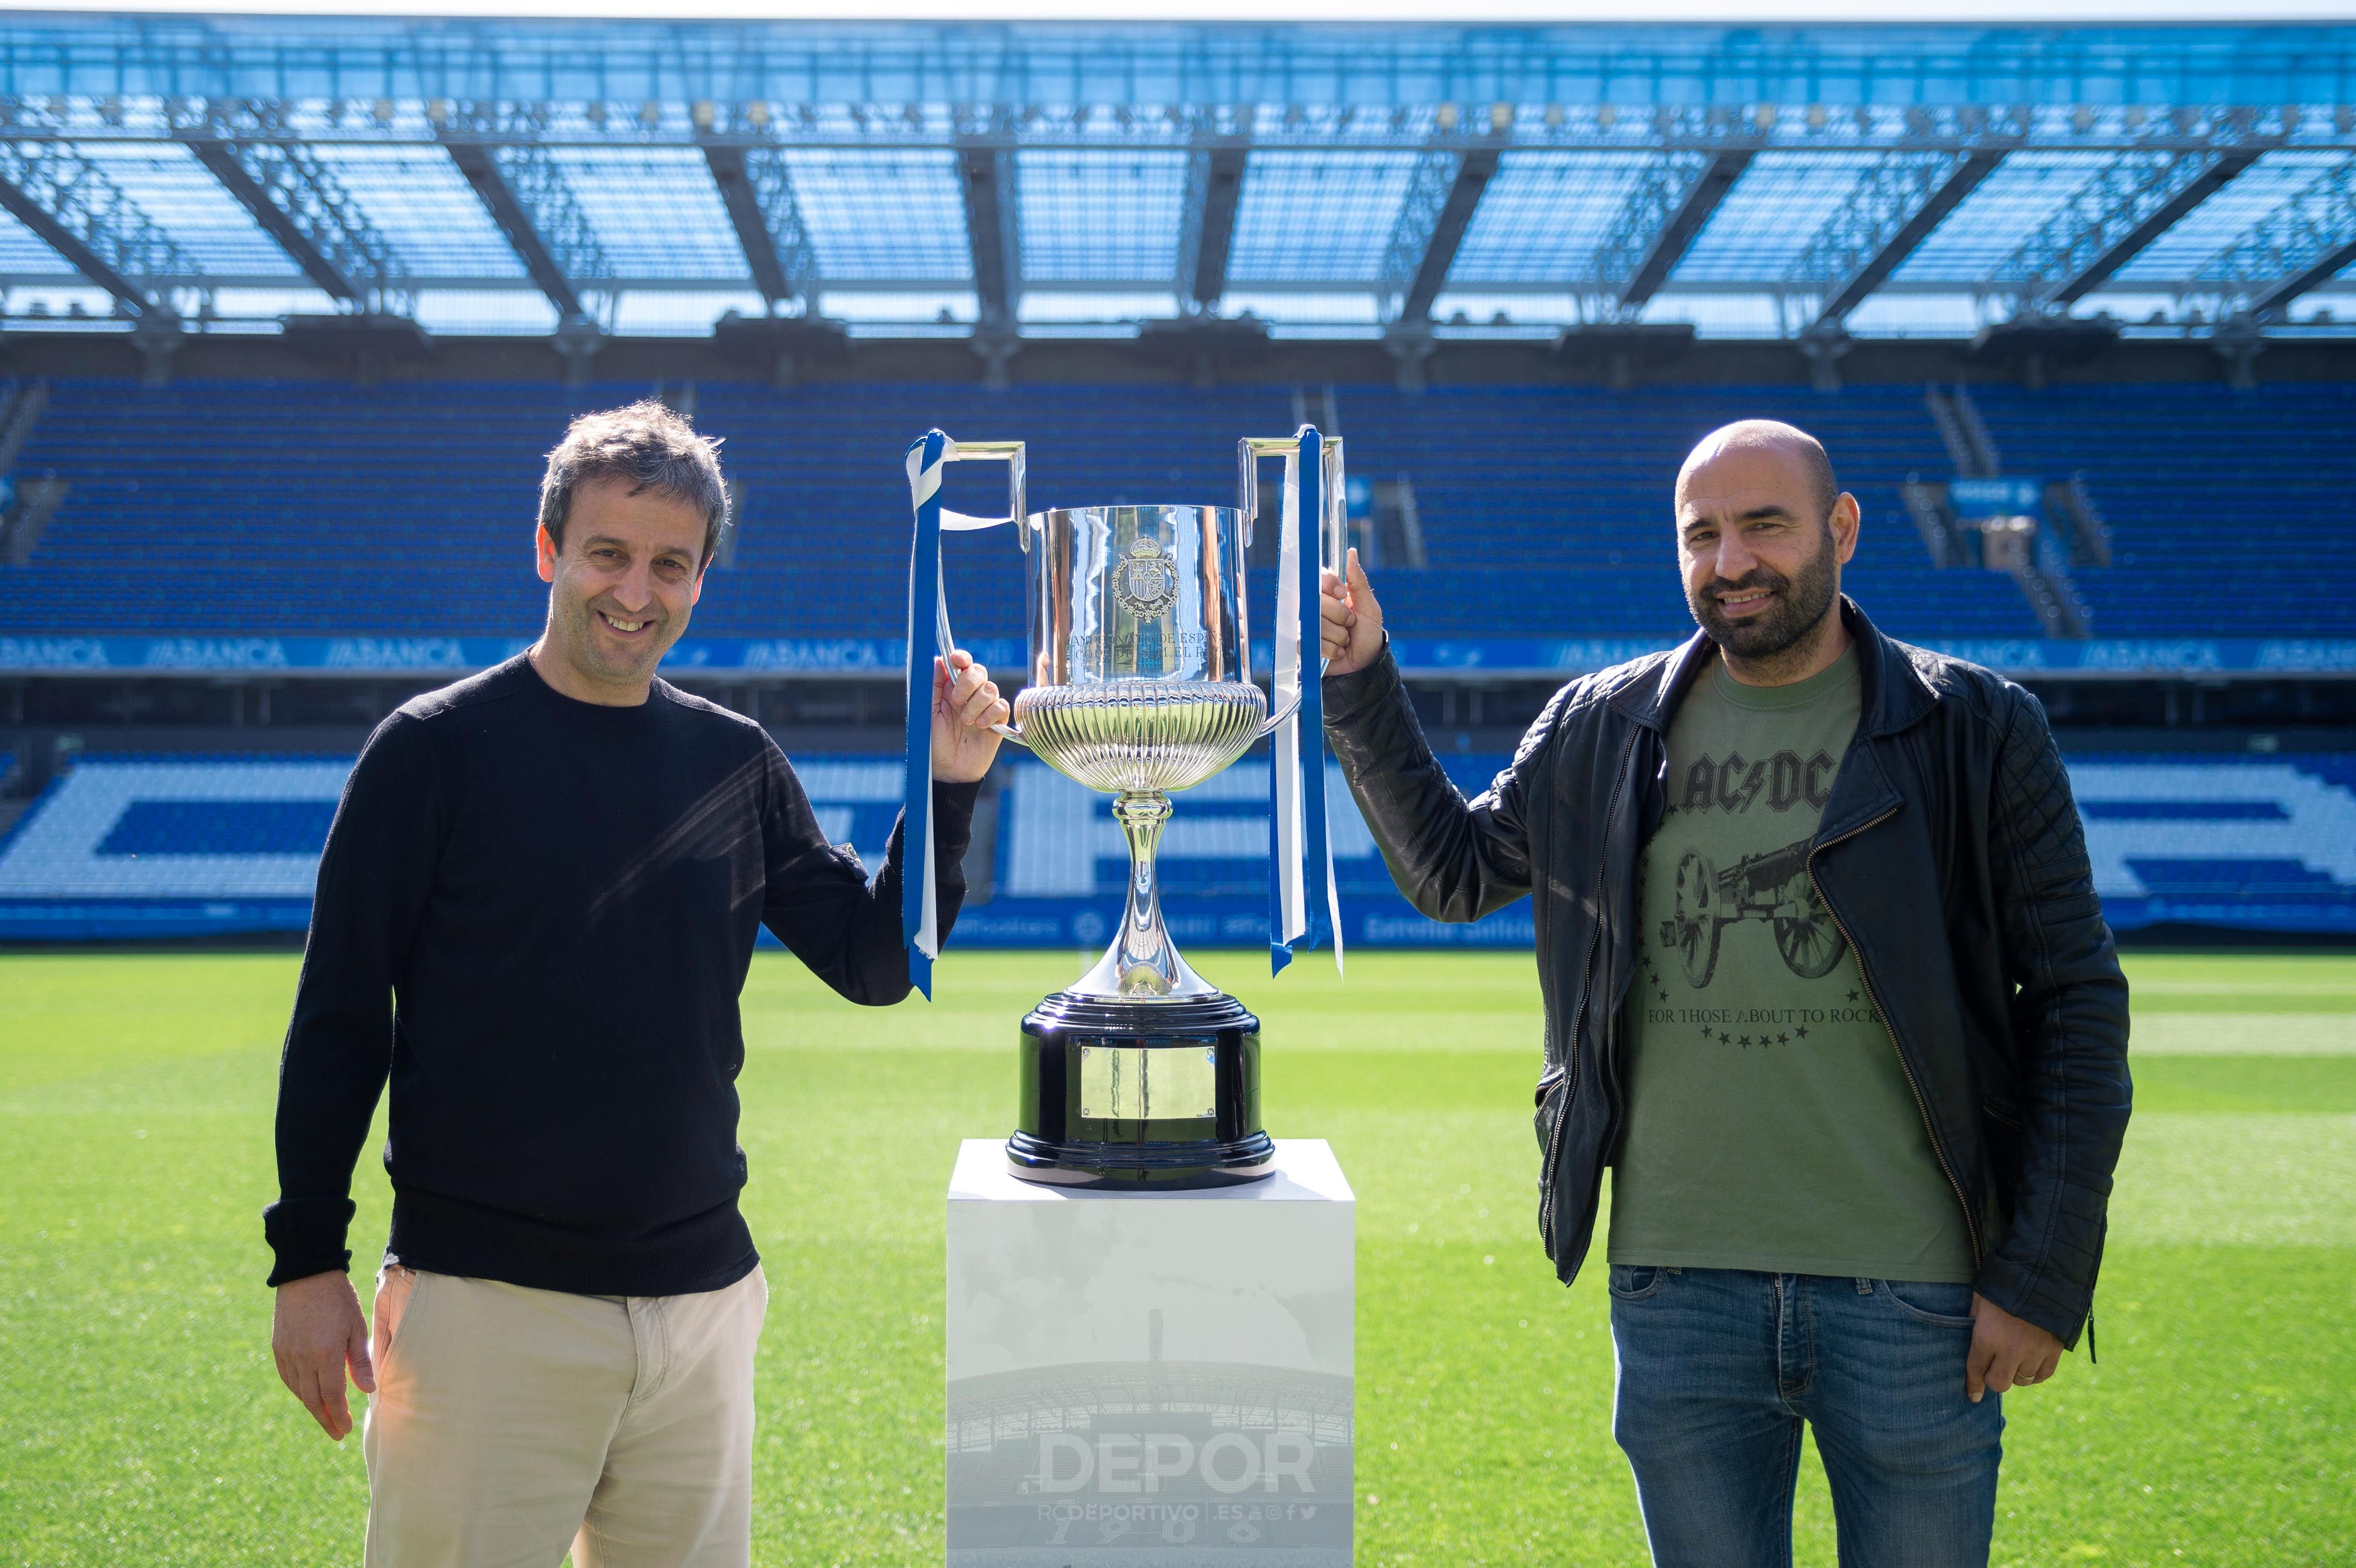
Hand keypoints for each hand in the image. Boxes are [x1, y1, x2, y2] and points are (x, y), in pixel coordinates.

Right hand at [272, 1271, 372, 1439]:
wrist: (306, 1275)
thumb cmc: (338, 1299)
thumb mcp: (357, 1327)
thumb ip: (359, 1361)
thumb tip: (368, 1390)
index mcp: (325, 1355)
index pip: (332, 1397)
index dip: (339, 1416)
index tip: (345, 1430)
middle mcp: (302, 1359)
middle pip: (313, 1400)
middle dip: (326, 1420)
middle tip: (337, 1433)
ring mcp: (287, 1355)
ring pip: (299, 1392)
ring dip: (312, 1407)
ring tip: (326, 1417)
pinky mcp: (278, 1348)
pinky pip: (288, 1378)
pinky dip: (299, 1391)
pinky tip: (309, 1395)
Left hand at [931, 649, 1009, 783]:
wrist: (949, 770)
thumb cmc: (935, 743)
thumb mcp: (929, 713)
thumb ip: (934, 686)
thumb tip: (938, 660)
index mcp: (951, 689)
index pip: (961, 664)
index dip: (961, 658)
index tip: (956, 660)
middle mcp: (970, 695)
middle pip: (979, 671)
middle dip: (968, 683)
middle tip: (956, 701)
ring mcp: (985, 707)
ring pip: (990, 688)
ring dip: (976, 704)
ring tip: (966, 722)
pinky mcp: (998, 721)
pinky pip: (1001, 706)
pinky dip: (991, 714)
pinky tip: (981, 726)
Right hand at [1319, 547, 1384, 676]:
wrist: (1365, 665)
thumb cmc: (1368, 634)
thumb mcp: (1369, 608)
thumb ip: (1358, 581)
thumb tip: (1351, 553)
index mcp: (1330, 594)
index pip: (1319, 578)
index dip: (1331, 587)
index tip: (1344, 595)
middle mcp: (1315, 606)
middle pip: (1316, 601)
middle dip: (1340, 615)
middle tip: (1350, 623)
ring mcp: (1306, 625)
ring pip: (1315, 623)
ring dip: (1337, 635)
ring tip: (1345, 640)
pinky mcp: (1301, 644)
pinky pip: (1309, 642)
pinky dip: (1329, 649)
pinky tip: (1337, 652)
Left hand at [1966, 1292, 2063, 1402]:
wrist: (2044, 1275)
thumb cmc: (2006, 1282)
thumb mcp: (1981, 1297)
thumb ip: (1975, 1317)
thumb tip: (1970, 1330)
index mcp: (1987, 1336)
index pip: (1975, 1369)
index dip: (1973, 1385)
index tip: (1973, 1396)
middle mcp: (2010, 1350)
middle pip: (2000, 1383)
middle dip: (1994, 1379)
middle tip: (1994, 1369)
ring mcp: (2034, 1352)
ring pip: (2022, 1381)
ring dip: (2016, 1374)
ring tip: (2014, 1361)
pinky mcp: (2054, 1350)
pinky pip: (2043, 1375)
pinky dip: (2036, 1374)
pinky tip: (2031, 1365)